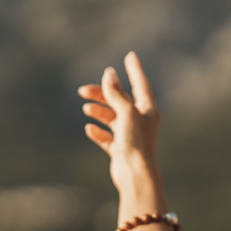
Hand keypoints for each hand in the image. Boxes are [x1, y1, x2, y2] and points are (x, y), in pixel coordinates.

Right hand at [78, 50, 162, 196]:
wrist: (135, 174)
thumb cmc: (136, 141)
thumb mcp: (125, 111)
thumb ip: (115, 92)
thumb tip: (109, 73)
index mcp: (147, 110)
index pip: (140, 84)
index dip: (134, 70)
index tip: (130, 55)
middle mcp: (140, 121)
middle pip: (119, 101)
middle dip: (102, 94)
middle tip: (82, 91)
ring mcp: (130, 136)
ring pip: (111, 118)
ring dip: (98, 112)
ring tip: (86, 110)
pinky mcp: (121, 150)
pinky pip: (107, 137)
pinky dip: (98, 132)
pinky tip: (89, 129)